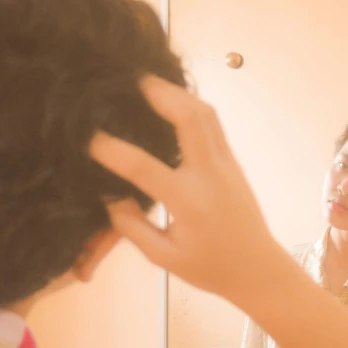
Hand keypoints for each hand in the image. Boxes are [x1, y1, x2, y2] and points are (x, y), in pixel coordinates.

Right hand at [89, 76, 277, 298]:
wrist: (258, 268)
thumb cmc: (210, 268)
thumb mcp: (164, 257)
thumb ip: (132, 226)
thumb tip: (110, 195)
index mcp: (189, 201)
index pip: (144, 167)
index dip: (112, 150)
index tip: (89, 138)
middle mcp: (210, 174)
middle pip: (190, 117)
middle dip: (160, 93)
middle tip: (130, 79)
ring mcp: (226, 163)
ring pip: (206, 113)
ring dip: (178, 93)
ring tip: (150, 82)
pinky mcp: (232, 161)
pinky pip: (213, 124)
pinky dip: (191, 106)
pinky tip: (173, 101)